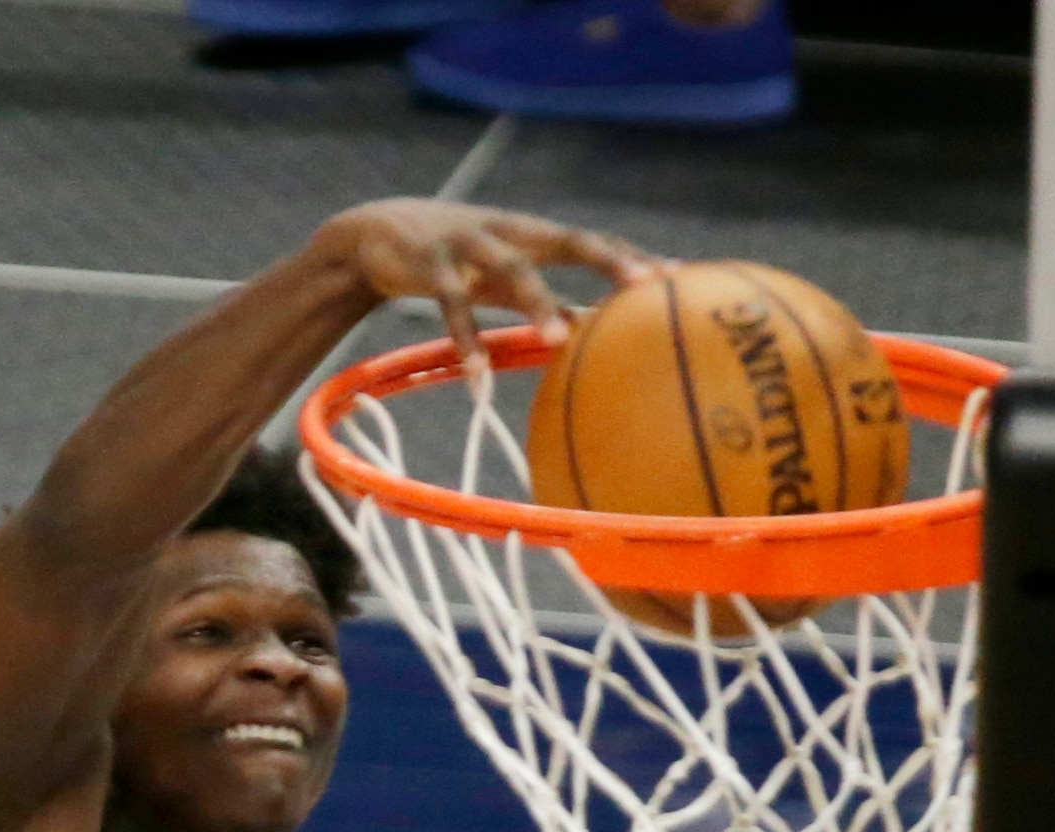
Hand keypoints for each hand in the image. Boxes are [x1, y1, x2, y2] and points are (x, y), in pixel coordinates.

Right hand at [309, 199, 651, 356]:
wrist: (374, 233)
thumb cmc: (457, 262)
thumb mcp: (503, 282)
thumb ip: (548, 304)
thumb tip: (596, 339)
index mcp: (535, 234)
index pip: (595, 241)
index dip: (634, 257)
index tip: (680, 278)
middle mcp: (510, 230)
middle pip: (569, 238)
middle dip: (608, 258)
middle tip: (644, 286)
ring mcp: (470, 241)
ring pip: (511, 267)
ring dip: (537, 302)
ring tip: (558, 341)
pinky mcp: (429, 261)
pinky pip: (451, 304)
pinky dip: (467, 340)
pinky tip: (478, 378)